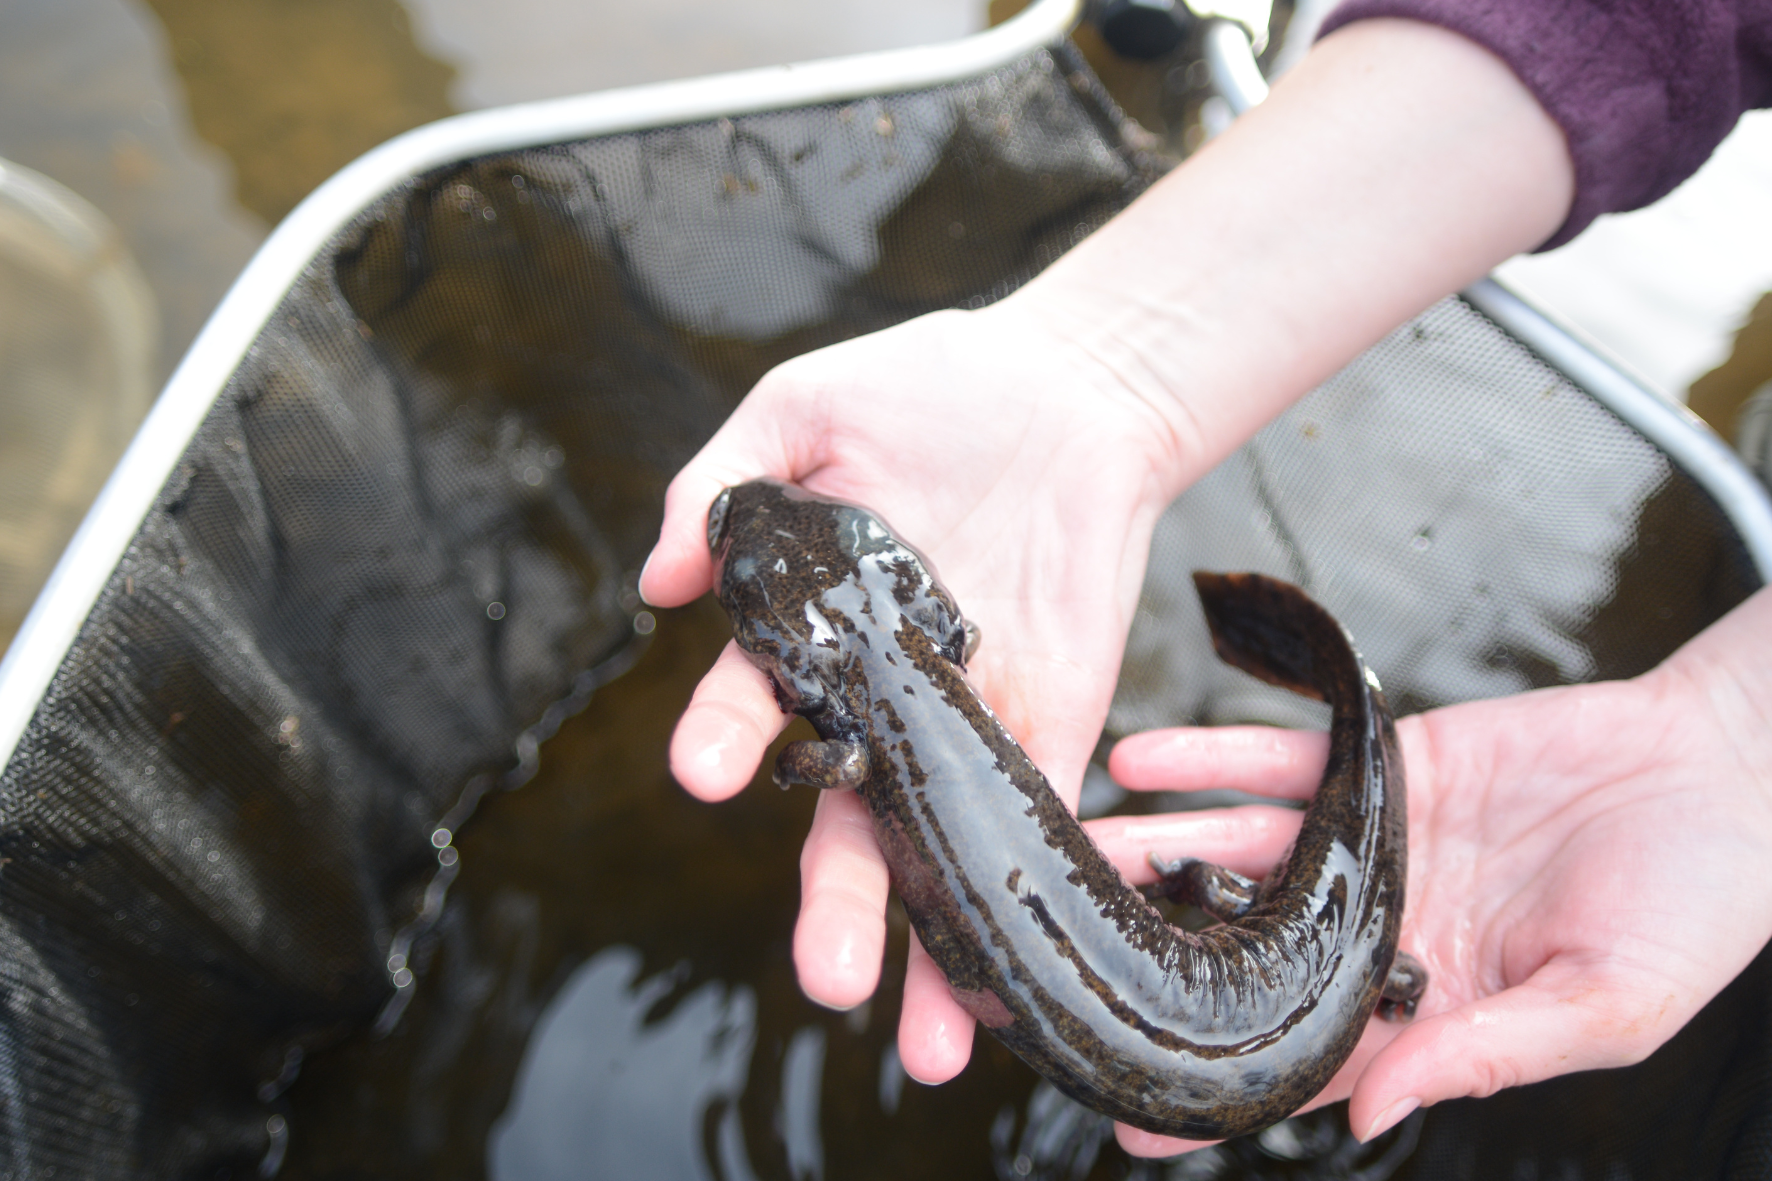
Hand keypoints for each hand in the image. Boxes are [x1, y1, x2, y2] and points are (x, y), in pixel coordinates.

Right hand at [640, 299, 1193, 1081]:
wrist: (1075, 386)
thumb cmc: (932, 384)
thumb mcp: (809, 404)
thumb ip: (724, 479)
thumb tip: (657, 580)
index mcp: (805, 632)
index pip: (752, 703)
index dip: (723, 739)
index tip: (703, 773)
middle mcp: (876, 697)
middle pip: (843, 817)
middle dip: (834, 902)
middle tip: (825, 978)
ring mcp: (963, 720)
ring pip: (932, 845)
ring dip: (929, 943)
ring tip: (920, 1041)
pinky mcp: (1048, 725)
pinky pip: (1031, 820)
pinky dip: (1021, 896)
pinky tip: (1012, 981)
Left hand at [1089, 586, 1771, 1156]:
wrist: (1731, 775)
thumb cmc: (1695, 909)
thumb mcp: (1605, 1007)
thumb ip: (1483, 1054)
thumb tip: (1366, 1116)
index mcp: (1431, 1001)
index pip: (1304, 1056)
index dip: (1218, 1089)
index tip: (1126, 1117)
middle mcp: (1384, 925)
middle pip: (1246, 946)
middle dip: (1154, 953)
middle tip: (1055, 962)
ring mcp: (1378, 842)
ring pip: (1242, 849)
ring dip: (1157, 847)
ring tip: (1070, 850)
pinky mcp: (1386, 763)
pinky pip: (1285, 760)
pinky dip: (1213, 758)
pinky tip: (1141, 760)